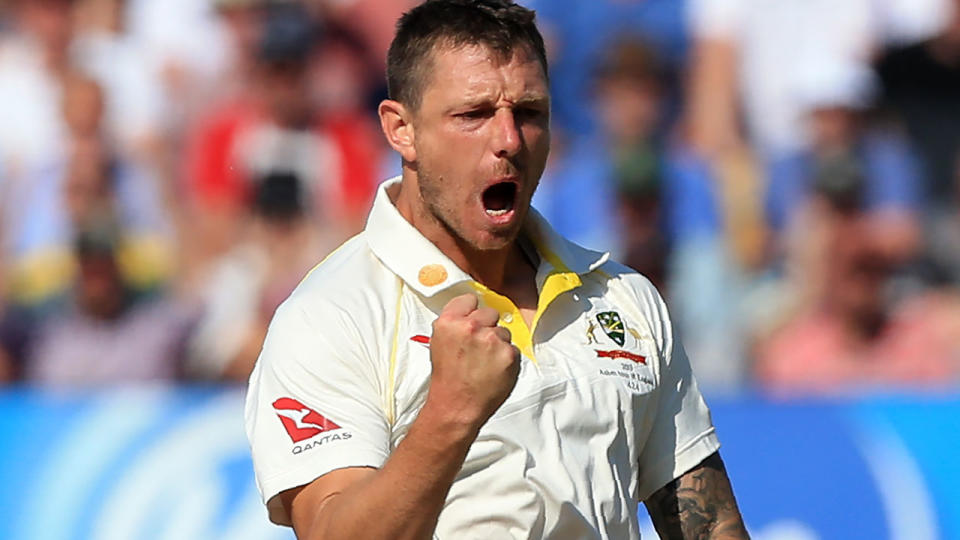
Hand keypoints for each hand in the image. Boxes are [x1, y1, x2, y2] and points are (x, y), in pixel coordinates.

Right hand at [426, 293, 520, 430]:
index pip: (469, 299)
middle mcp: (471, 327)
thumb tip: (470, 312)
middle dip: (487, 327)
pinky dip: (507, 359)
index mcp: (449, 322)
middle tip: (478, 347)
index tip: (472, 320)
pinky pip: (513, 349)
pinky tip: (493, 370)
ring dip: (498, 344)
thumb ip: (454, 324)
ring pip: (504, 332)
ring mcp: (492, 340)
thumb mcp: (438, 343)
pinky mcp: (509, 354)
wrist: (456, 406)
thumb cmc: (447, 379)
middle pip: (490, 313)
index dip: (471, 311)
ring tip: (484, 363)